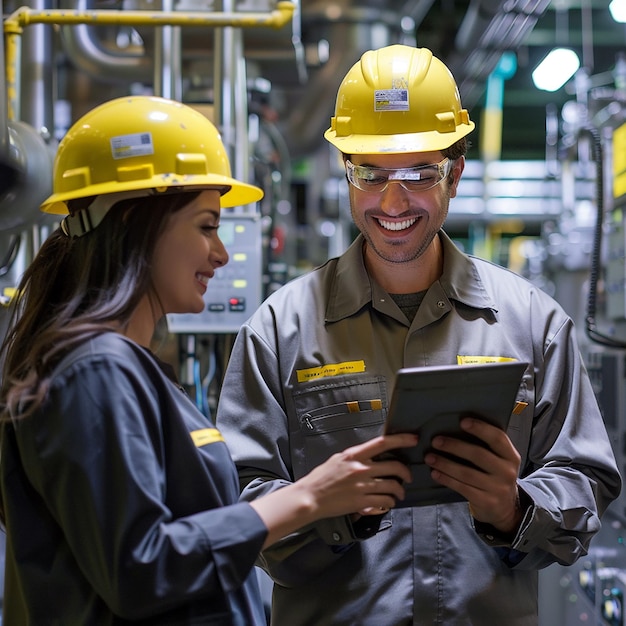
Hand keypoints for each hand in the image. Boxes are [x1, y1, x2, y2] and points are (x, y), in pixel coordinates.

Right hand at [295, 433, 415, 518]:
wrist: (311, 497)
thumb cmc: (322, 478)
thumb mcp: (338, 460)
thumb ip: (355, 457)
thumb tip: (370, 455)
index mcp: (354, 455)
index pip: (382, 443)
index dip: (401, 440)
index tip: (413, 439)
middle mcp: (360, 468)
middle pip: (394, 466)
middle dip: (406, 472)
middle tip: (407, 476)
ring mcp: (362, 486)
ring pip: (392, 485)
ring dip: (400, 490)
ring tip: (399, 493)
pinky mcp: (362, 501)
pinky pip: (384, 501)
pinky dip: (390, 502)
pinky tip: (389, 502)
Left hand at [424, 418, 521, 534]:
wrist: (506, 507)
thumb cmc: (495, 475)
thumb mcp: (499, 460)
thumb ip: (486, 446)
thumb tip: (455, 428)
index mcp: (511, 456)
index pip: (498, 438)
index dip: (481, 428)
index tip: (462, 422)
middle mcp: (507, 472)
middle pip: (478, 455)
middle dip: (454, 446)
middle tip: (435, 441)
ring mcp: (498, 489)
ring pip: (467, 473)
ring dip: (445, 464)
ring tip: (429, 457)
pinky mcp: (486, 502)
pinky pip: (463, 488)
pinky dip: (446, 479)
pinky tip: (435, 473)